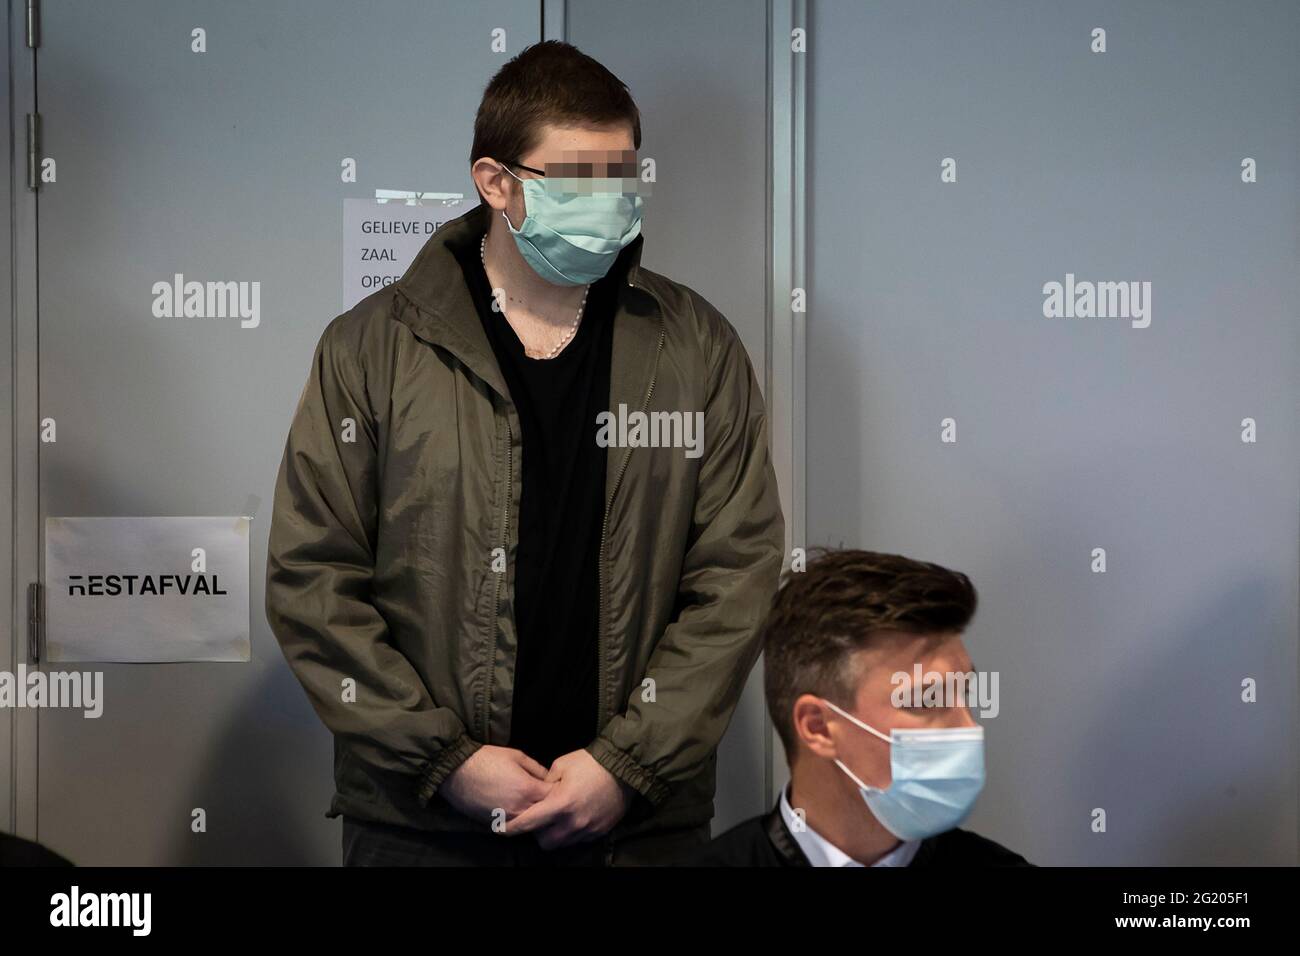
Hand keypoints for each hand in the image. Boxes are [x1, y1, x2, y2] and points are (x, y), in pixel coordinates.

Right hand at [440, 745, 552, 824]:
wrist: (457, 771)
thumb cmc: (486, 759)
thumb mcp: (517, 755)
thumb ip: (537, 768)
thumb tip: (549, 777)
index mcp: (528, 788)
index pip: (555, 796)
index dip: (558, 790)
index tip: (557, 785)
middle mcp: (520, 807)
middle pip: (545, 813)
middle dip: (550, 805)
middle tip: (549, 796)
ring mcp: (507, 818)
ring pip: (530, 823)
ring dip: (535, 815)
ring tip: (533, 804)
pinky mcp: (495, 823)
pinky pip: (514, 827)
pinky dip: (519, 821)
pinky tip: (518, 810)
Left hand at [505, 749, 633, 849]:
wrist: (624, 768)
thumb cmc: (591, 762)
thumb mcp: (561, 764)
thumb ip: (545, 783)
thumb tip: (537, 794)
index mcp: (560, 803)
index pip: (529, 823)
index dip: (512, 828)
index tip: (501, 828)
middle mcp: (573, 821)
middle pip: (544, 842)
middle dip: (537, 833)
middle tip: (539, 818)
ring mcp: (588, 829)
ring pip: (562, 843)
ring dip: (555, 834)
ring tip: (557, 818)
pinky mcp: (599, 831)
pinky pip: (578, 839)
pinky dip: (572, 833)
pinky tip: (574, 817)